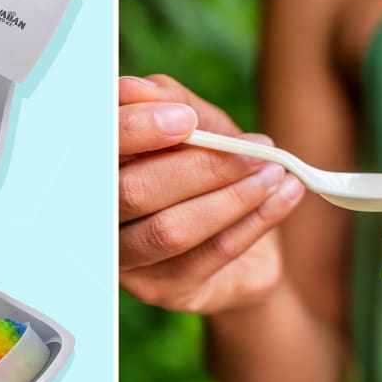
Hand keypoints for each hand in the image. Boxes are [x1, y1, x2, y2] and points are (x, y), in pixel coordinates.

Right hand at [119, 74, 304, 313]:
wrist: (246, 247)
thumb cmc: (212, 174)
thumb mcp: (201, 128)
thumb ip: (173, 104)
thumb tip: (143, 90)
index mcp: (96, 168)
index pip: (94, 149)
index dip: (132, 130)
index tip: (185, 118)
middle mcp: (97, 220)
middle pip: (130, 193)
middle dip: (198, 166)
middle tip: (254, 148)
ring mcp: (127, 262)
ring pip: (170, 230)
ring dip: (233, 197)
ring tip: (276, 173)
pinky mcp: (164, 290)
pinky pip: (210, 255)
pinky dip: (255, 221)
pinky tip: (286, 196)